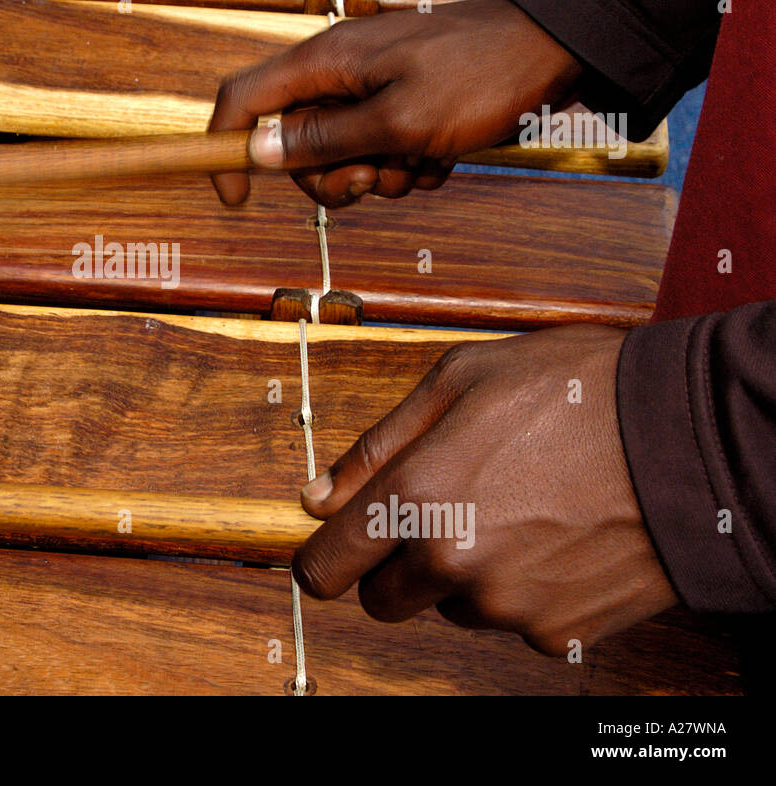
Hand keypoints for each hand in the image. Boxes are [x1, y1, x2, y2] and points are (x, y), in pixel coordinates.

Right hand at [208, 0, 582, 206]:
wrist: (555, 51)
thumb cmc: (479, 78)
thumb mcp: (398, 121)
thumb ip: (325, 139)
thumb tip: (258, 151)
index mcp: (325, 63)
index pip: (242, 100)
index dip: (225, 149)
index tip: (236, 199)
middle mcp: (339, 75)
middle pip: (294, 145)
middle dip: (331, 177)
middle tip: (374, 179)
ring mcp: (372, 91)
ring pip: (343, 157)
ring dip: (381, 176)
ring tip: (423, 160)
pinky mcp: (404, 107)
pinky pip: (384, 155)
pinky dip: (410, 165)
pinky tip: (444, 153)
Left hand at [292, 325, 677, 654]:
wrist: (695, 437)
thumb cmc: (578, 391)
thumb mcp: (460, 380)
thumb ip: (375, 447)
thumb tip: (316, 498)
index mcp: (416, 498)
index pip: (326, 569)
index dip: (325, 557)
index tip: (338, 545)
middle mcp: (452, 563)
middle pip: (381, 602)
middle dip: (395, 565)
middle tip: (441, 512)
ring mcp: (506, 606)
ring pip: (449, 609)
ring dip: (462, 575)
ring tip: (516, 509)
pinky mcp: (555, 632)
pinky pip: (510, 622)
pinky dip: (520, 591)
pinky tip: (553, 538)